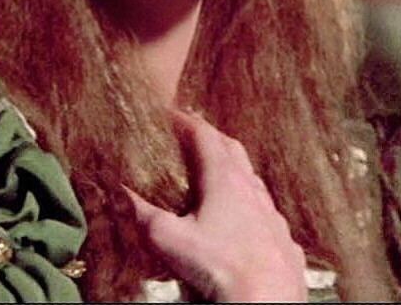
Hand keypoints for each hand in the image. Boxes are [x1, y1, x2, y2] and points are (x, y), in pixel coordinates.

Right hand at [126, 109, 306, 301]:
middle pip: (233, 150)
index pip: (204, 136)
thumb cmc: (220, 265)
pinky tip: (244, 217)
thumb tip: (119, 193)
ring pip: (253, 180)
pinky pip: (266, 211)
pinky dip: (251, 204)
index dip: (186, 121)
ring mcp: (271, 213)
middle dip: (212, 138)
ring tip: (217, 172)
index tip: (171, 114)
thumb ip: (142, 213)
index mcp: (225, 180)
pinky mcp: (281, 237)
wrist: (266, 297)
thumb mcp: (168, 239)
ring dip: (234, 169)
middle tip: (193, 135)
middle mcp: (253, 189)